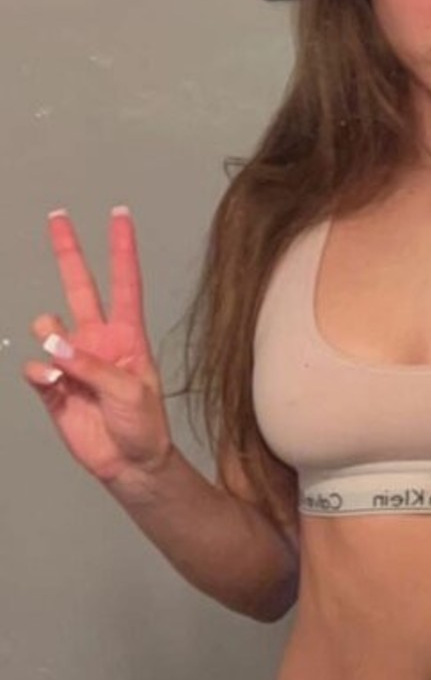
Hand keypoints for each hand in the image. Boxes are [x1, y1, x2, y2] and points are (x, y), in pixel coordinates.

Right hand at [22, 207, 172, 486]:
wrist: (130, 463)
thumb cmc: (144, 425)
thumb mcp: (129, 391)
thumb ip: (91, 365)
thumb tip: (55, 344)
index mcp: (127, 335)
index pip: (124, 282)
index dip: (121, 249)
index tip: (119, 216)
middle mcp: (98, 341)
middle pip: (80, 287)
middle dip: (69, 252)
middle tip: (58, 218)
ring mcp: (74, 363)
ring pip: (50, 328)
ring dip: (50, 332)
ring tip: (60, 354)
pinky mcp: (55, 389)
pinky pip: (38, 369)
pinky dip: (40, 372)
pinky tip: (51, 380)